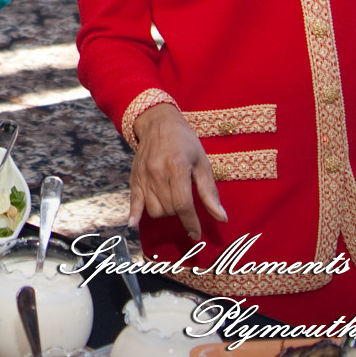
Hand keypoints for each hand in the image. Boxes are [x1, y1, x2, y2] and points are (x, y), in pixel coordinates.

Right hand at [127, 104, 225, 240]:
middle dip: (180, 213)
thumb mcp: (202, 162)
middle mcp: (157, 173)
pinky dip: (135, 215)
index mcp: (177, 167)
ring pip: (154, 210)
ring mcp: (144, 176)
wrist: (158, 123)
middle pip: (169, 209)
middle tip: (186, 202)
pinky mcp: (134, 178)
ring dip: (165, 211)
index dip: (191, 223)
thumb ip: (209, 191)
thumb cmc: (185, 142)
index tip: (196, 234)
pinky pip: (134, 202)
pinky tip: (134, 224)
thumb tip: (221, 217)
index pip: (183, 204)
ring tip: (172, 200)